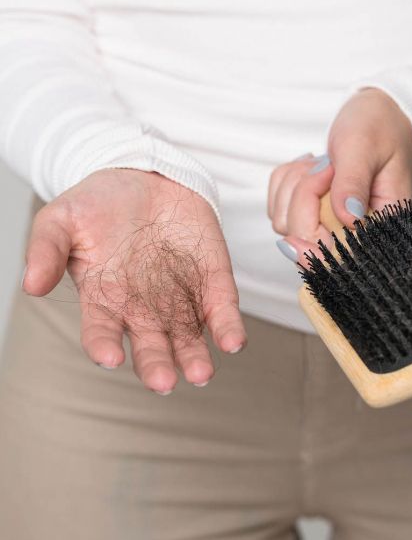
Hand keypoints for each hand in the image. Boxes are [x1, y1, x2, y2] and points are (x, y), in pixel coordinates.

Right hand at [21, 169, 246, 394]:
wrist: (144, 175)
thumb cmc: (98, 203)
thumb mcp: (61, 218)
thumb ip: (46, 249)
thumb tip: (31, 284)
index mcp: (105, 298)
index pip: (102, 331)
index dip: (104, 346)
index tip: (110, 357)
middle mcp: (143, 306)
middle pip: (151, 344)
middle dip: (157, 364)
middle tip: (164, 383)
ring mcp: (179, 295)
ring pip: (188, 335)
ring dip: (195, 356)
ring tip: (201, 373)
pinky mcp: (211, 279)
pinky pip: (221, 307)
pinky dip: (228, 326)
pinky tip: (233, 342)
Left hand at [268, 87, 411, 262]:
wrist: (376, 116)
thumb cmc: (379, 127)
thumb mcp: (366, 148)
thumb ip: (354, 182)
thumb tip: (349, 219)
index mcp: (380, 225)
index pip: (342, 256)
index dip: (312, 248)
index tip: (298, 225)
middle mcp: (354, 233)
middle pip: (303, 238)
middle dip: (303, 196)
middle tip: (327, 166)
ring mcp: (328, 225)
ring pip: (285, 222)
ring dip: (294, 186)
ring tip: (324, 163)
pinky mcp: (310, 213)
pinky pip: (277, 206)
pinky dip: (286, 182)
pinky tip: (312, 167)